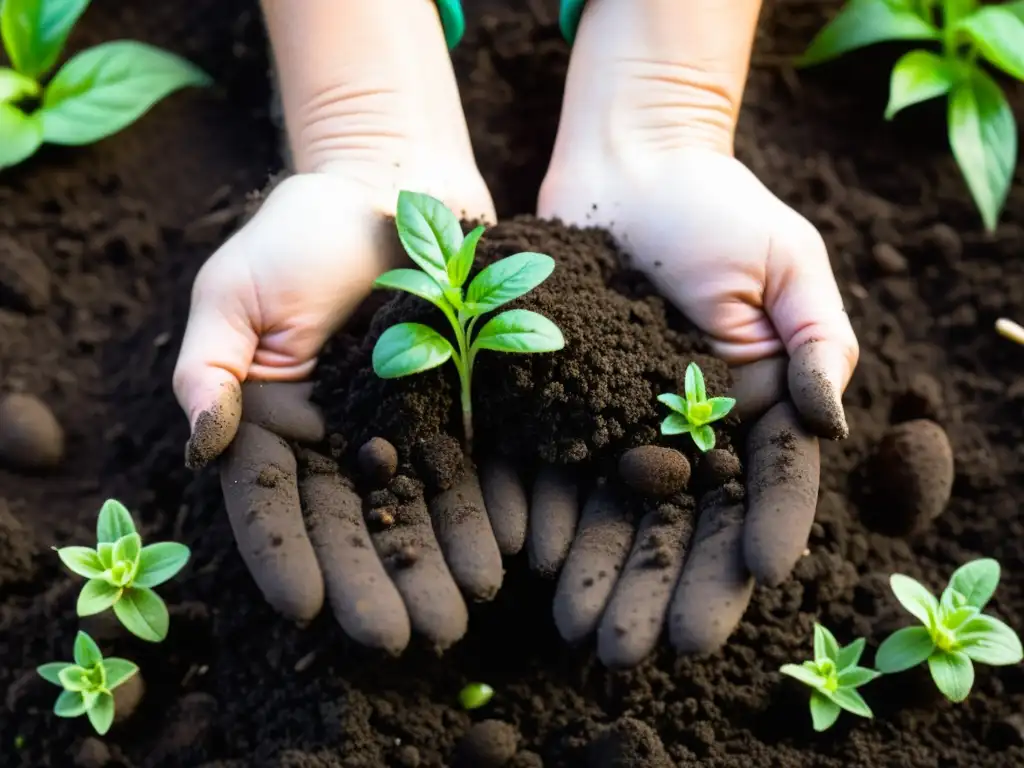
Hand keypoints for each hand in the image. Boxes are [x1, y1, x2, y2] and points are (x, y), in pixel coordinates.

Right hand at [172, 169, 521, 653]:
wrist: (391, 183)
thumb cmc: (299, 232)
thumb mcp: (234, 292)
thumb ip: (211, 367)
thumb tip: (202, 444)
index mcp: (272, 422)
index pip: (271, 504)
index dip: (286, 557)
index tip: (305, 610)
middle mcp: (338, 440)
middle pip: (351, 523)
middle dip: (371, 583)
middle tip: (398, 640)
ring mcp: (402, 430)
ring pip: (414, 509)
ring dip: (432, 566)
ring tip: (455, 619)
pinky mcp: (459, 410)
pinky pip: (472, 467)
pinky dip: (484, 511)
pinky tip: (503, 555)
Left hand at [536, 146, 857, 665]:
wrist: (626, 165)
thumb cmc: (717, 205)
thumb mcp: (787, 264)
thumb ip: (815, 342)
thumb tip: (828, 427)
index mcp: (751, 407)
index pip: (763, 486)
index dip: (761, 533)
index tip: (758, 578)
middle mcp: (684, 429)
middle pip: (682, 521)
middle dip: (667, 585)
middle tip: (647, 647)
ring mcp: (618, 422)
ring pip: (614, 512)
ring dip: (603, 573)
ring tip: (587, 633)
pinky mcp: (559, 404)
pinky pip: (552, 467)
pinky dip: (547, 512)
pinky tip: (536, 560)